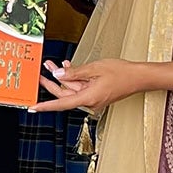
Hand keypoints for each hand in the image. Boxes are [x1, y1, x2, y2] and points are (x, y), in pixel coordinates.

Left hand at [35, 57, 149, 113]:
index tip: (33, 107)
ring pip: (71, 89)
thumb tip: (58, 74)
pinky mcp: (96, 94)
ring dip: (63, 77)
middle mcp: (89, 102)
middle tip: (41, 72)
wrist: (139, 77)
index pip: (61, 103)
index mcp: (88, 98)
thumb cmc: (122, 73)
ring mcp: (93, 99)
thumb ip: (74, 72)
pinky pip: (80, 87)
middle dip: (52, 82)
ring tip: (53, 64)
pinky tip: (69, 67)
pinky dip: (74, 78)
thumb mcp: (94, 68)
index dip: (46, 106)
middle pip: (64, 94)